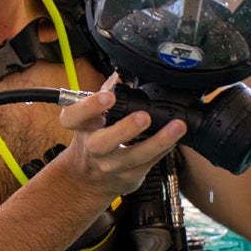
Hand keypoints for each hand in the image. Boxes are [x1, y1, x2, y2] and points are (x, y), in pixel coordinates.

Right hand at [57, 73, 185, 197]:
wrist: (87, 178)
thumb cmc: (93, 137)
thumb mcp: (92, 115)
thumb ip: (106, 91)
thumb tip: (122, 72)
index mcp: (81, 127)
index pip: (74, 116)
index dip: (89, 107)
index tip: (108, 96)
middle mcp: (93, 148)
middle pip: (102, 143)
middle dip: (124, 129)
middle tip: (143, 117)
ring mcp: (111, 165)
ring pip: (135, 156)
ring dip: (158, 141)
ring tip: (177, 126)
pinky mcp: (130, 177)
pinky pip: (150, 162)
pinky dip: (165, 148)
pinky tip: (176, 137)